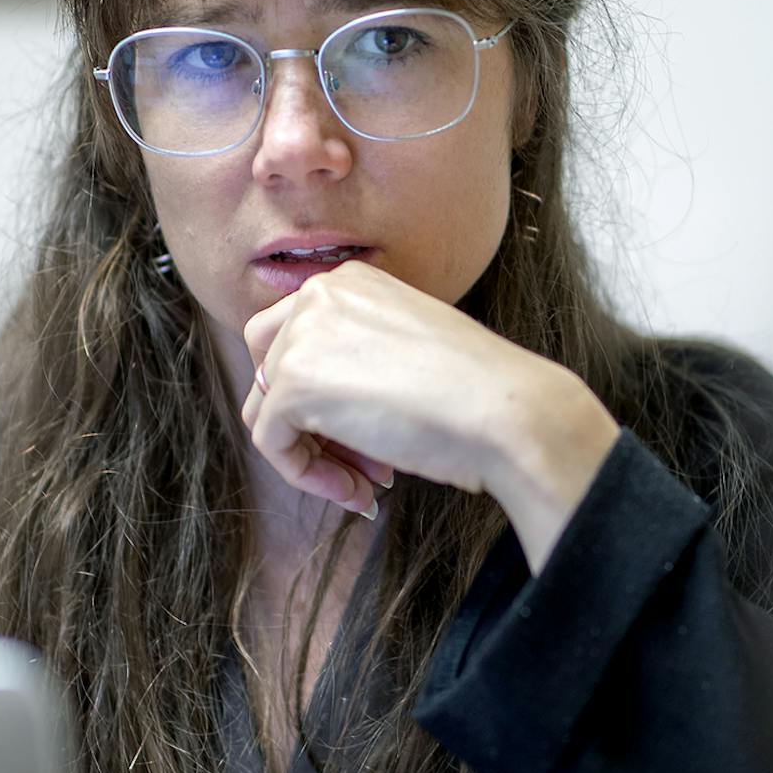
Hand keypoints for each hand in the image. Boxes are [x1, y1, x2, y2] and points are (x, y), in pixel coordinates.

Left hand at [240, 262, 619, 568]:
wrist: (505, 411)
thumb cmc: (476, 391)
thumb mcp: (406, 350)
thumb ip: (359, 358)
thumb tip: (324, 406)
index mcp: (351, 280)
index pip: (299, 340)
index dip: (324, 399)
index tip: (370, 439)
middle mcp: (318, 294)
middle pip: (269, 370)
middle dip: (308, 424)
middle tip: (360, 464)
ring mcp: (300, 336)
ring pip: (267, 411)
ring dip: (311, 457)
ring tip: (363, 485)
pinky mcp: (290, 384)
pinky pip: (271, 443)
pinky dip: (306, 476)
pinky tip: (357, 492)